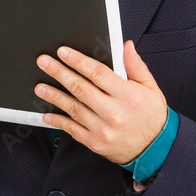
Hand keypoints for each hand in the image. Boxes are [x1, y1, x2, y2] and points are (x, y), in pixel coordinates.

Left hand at [34, 40, 167, 164]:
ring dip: (54, 96)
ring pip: (73, 108)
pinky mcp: (96, 143)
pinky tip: (47, 114)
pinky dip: (58, 121)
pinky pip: (73, 130)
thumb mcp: (150, 88)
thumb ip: (135, 66)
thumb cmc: (152, 116)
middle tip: (44, 62)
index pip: (97, 72)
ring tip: (39, 87)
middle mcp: (114, 112)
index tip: (63, 52)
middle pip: (80, 88)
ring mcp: (103, 129)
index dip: (78, 60)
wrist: (156, 149)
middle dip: (59, 72)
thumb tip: (126, 46)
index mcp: (128, 95)